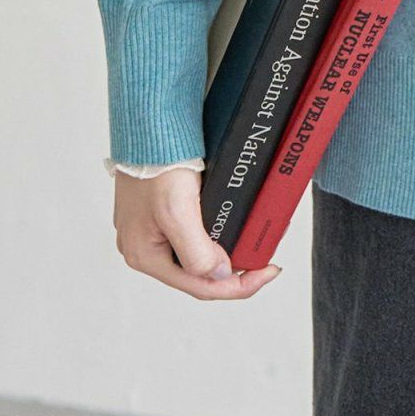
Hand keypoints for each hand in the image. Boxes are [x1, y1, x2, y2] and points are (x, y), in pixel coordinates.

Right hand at [112, 166, 280, 299]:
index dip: (239, 286)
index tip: (268, 271)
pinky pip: (196, 233)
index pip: (200, 286)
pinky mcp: (163, 212)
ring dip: (229, 250)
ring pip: (199, 253)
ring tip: (256, 240)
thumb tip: (219, 275)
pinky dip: (219, 233)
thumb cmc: (155, 166)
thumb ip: (197, 251)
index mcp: (146, 257)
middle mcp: (147, 248)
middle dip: (236, 268)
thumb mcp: (177, 213)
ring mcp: (154, 230)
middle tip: (266, 256)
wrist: (149, 128)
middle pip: (200, 272)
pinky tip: (235, 226)